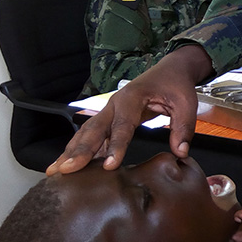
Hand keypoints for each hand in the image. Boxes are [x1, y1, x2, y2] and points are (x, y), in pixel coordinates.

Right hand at [46, 44, 212, 174]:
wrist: (170, 69)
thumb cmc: (176, 85)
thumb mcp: (186, 103)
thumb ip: (183, 127)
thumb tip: (180, 153)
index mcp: (132, 97)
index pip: (123, 125)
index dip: (115, 146)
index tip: (109, 166)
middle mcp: (115, 103)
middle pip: (94, 128)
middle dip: (80, 150)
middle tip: (67, 170)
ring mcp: (109, 110)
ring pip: (87, 132)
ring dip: (71, 151)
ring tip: (55, 171)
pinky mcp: (109, 118)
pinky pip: (91, 135)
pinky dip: (78, 149)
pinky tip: (67, 165)